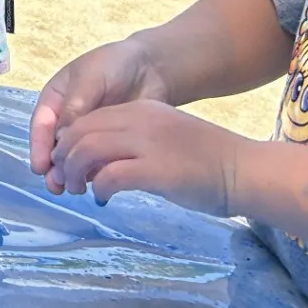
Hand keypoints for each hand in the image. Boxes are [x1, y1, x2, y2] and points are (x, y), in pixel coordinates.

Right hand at [29, 36, 170, 182]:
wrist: (152, 68)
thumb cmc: (114, 65)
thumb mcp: (90, 78)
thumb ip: (75, 106)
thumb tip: (62, 139)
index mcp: (56, 99)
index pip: (41, 125)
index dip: (38, 146)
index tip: (40, 167)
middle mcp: (68, 119)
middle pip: (54, 146)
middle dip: (54, 167)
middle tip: (57, 186)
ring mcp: (89, 134)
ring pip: (75, 158)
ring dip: (72, 175)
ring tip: (75, 190)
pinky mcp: (108, 144)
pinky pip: (98, 161)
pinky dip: (95, 174)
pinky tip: (98, 185)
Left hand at [46, 100, 248, 215]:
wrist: (244, 170)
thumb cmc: (208, 160)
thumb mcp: (165, 136)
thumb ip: (134, 142)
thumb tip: (101, 163)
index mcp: (142, 110)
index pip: (89, 117)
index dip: (69, 139)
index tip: (66, 161)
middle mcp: (140, 120)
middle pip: (82, 131)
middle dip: (64, 155)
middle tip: (63, 178)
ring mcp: (148, 143)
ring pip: (88, 150)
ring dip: (75, 172)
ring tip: (77, 189)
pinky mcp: (156, 170)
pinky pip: (110, 175)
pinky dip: (99, 188)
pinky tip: (103, 198)